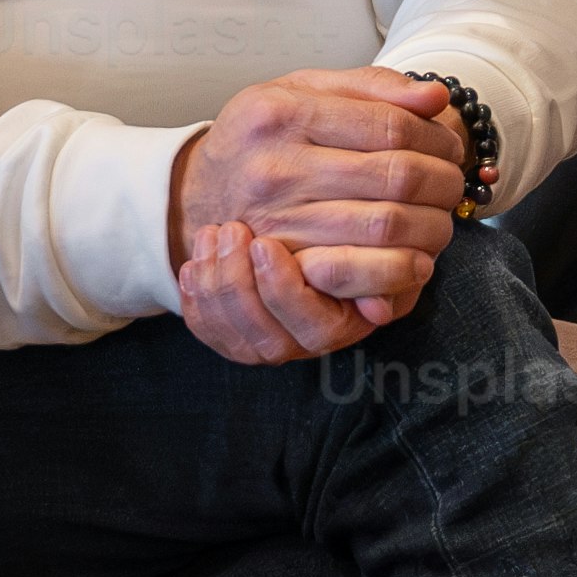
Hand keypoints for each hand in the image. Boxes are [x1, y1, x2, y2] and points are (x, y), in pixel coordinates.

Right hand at [171, 66, 457, 330]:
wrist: (196, 193)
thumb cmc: (260, 138)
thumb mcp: (301, 90)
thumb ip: (371, 87)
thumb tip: (436, 97)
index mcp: (283, 114)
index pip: (391, 125)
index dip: (437, 139)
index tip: (450, 149)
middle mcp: (276, 168)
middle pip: (396, 177)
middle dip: (444, 183)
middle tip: (453, 185)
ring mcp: (276, 221)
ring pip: (385, 226)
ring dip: (433, 226)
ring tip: (440, 218)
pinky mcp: (282, 265)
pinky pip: (361, 270)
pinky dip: (401, 266)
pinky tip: (415, 254)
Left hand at [178, 214, 401, 366]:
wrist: (306, 242)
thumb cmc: (344, 240)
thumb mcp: (373, 251)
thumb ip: (379, 271)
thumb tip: (381, 305)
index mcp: (340, 326)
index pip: (314, 323)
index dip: (284, 286)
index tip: (265, 245)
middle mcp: (302, 345)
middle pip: (266, 332)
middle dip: (239, 278)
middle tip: (232, 229)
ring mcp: (264, 346)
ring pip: (231, 327)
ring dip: (215, 277)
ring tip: (215, 232)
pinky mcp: (231, 339)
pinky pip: (205, 327)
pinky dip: (195, 293)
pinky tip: (196, 261)